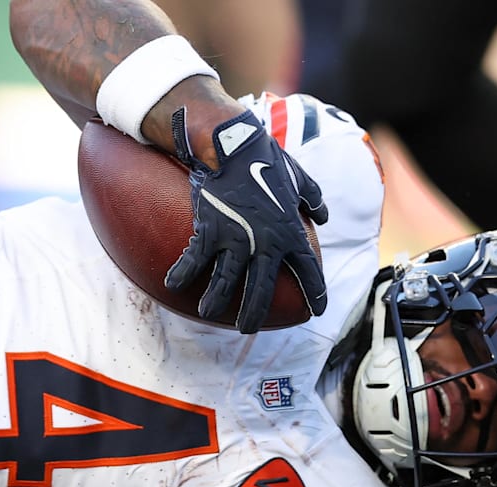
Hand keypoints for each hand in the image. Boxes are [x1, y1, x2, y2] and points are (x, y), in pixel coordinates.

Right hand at [164, 108, 327, 333]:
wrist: (233, 146)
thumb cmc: (266, 160)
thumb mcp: (298, 178)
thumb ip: (312, 198)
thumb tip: (323, 214)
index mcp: (290, 232)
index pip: (307, 270)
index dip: (315, 292)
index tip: (317, 310)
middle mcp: (266, 243)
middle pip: (260, 291)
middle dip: (253, 314)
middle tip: (246, 330)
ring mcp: (237, 240)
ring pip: (226, 283)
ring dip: (216, 302)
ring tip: (207, 314)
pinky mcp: (210, 231)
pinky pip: (195, 260)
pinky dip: (183, 274)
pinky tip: (174, 285)